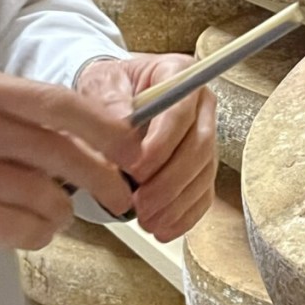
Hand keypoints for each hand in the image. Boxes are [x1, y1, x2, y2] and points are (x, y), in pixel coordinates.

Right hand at [0, 68, 140, 249]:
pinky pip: (24, 230)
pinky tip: (30, 228)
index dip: (106, 128)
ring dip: (64, 213)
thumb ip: (26, 118)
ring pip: (48, 197)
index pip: (58, 102)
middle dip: (105, 179)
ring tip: (55, 214)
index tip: (134, 149)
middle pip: (62, 152)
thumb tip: (106, 143)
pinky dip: (39, 234)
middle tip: (121, 196)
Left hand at [75, 54, 216, 241]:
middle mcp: (201, 106)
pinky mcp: (201, 164)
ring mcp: (205, 136)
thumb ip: (109, 102)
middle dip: (170, 181)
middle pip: (200, 147)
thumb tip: (121, 126)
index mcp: (180, 74)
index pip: (182, 112)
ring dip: (177, 203)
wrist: (112, 98)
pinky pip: (203, 193)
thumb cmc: (108, 86)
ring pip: (203, 174)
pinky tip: (165, 229)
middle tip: (142, 204)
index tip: (138, 168)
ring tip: (148, 222)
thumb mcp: (99, 83)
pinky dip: (185, 214)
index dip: (163, 143)